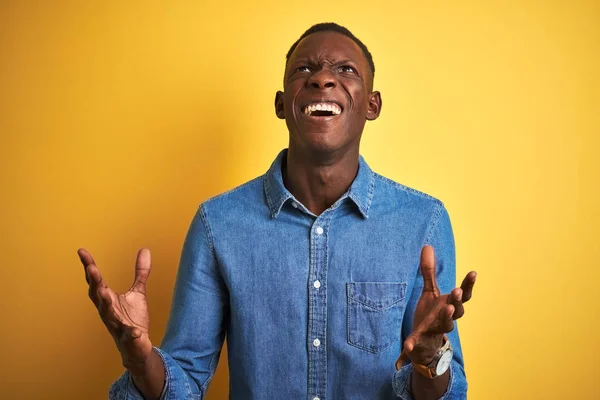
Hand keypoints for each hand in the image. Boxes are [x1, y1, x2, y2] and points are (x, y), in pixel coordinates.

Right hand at [78, 248, 153, 370]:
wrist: (136, 347)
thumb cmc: (131, 319)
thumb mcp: (138, 292)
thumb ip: (140, 272)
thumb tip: (144, 249)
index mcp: (108, 300)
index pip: (96, 281)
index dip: (89, 266)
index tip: (81, 251)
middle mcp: (108, 311)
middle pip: (97, 295)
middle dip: (94, 282)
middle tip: (91, 268)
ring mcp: (117, 325)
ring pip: (108, 314)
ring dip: (105, 303)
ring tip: (104, 292)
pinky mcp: (128, 339)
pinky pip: (129, 336)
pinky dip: (132, 333)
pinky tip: (135, 332)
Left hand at [403, 245, 475, 365]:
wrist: (424, 344)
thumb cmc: (431, 314)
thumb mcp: (429, 292)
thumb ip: (428, 272)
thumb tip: (427, 246)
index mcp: (449, 306)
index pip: (462, 295)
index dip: (468, 285)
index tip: (473, 272)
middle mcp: (446, 318)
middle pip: (456, 311)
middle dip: (457, 301)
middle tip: (456, 291)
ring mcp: (434, 330)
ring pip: (444, 325)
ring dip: (446, 318)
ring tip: (447, 309)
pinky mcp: (420, 340)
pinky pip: (416, 343)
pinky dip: (412, 344)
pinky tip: (406, 346)